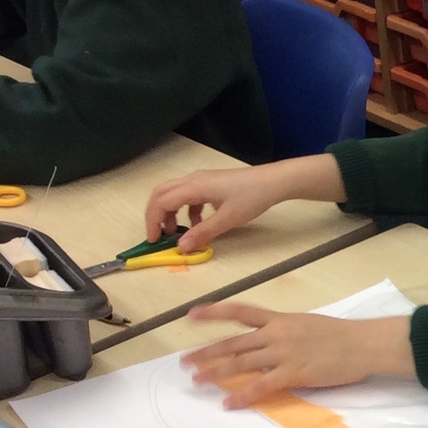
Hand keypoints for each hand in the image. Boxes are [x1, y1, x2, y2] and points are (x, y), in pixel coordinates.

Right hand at [146, 155, 344, 251]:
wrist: (274, 182)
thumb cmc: (252, 198)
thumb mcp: (227, 220)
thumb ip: (203, 234)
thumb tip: (181, 248)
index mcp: (194, 187)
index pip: (161, 202)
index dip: (153, 221)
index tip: (154, 241)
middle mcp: (193, 180)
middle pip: (162, 194)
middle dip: (156, 215)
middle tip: (158, 236)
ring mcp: (202, 180)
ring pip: (175, 194)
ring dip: (171, 213)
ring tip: (178, 233)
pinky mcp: (211, 184)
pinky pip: (190, 196)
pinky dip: (187, 210)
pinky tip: (199, 224)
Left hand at [182, 304, 414, 407]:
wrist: (364, 344)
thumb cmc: (342, 335)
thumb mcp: (308, 324)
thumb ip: (286, 332)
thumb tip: (270, 342)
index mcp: (280, 319)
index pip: (239, 311)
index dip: (213, 312)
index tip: (190, 315)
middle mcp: (276, 334)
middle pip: (233, 343)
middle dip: (206, 352)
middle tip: (184, 362)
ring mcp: (283, 354)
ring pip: (240, 363)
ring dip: (216, 373)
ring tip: (197, 381)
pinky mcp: (293, 374)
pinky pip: (261, 386)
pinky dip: (243, 396)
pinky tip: (228, 403)